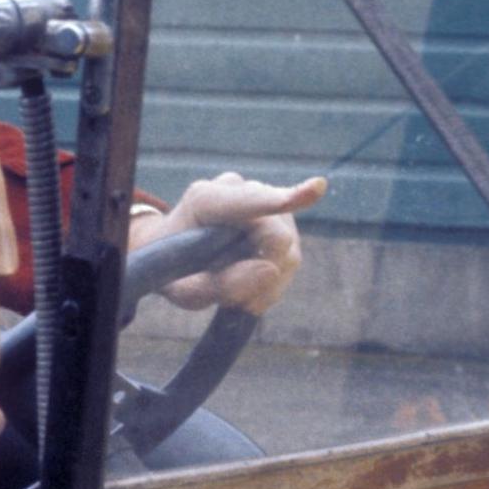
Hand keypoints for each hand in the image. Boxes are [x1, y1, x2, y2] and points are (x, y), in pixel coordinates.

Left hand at [130, 171, 326, 313]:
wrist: (170, 254)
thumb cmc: (171, 270)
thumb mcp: (184, 290)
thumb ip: (221, 285)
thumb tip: (271, 271)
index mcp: (206, 199)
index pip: (250, 201)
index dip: (282, 199)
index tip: (318, 188)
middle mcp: (238, 189)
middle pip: (277, 238)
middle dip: (264, 274)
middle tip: (234, 300)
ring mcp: (261, 199)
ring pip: (288, 250)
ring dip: (268, 282)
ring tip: (234, 291)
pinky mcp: (277, 217)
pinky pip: (290, 255)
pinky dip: (273, 281)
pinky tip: (250, 285)